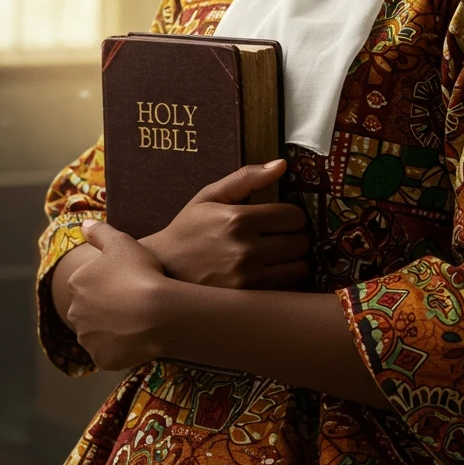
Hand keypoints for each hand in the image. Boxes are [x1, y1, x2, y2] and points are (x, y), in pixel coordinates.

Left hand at [65, 219, 168, 371]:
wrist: (157, 312)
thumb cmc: (141, 273)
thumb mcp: (122, 242)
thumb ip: (99, 232)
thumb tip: (83, 225)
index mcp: (76, 283)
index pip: (88, 283)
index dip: (110, 282)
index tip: (128, 282)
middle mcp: (74, 312)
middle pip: (89, 309)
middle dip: (105, 307)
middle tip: (133, 302)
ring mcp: (87, 338)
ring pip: (96, 333)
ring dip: (110, 328)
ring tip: (137, 321)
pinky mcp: (101, 359)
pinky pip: (108, 353)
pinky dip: (119, 348)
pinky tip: (137, 338)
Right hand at [137, 159, 312, 289]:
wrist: (162, 269)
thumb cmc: (189, 229)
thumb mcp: (211, 196)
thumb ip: (248, 177)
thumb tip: (282, 164)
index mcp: (238, 219)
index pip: (294, 216)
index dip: (291, 215)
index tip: (279, 219)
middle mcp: (245, 250)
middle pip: (301, 242)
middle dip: (293, 237)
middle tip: (278, 238)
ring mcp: (247, 279)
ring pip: (300, 268)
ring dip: (293, 261)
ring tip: (275, 256)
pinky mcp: (247, 300)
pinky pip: (287, 289)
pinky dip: (284, 281)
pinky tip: (268, 273)